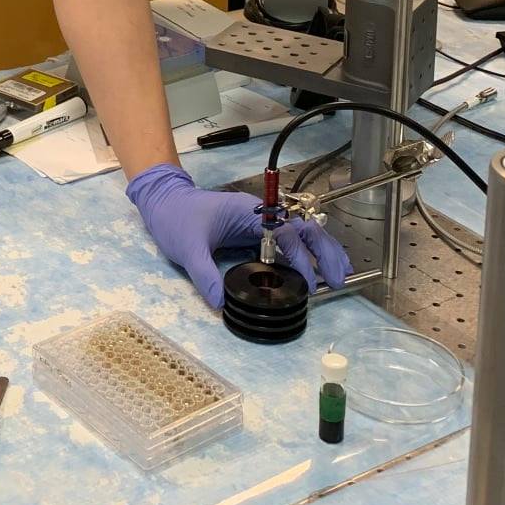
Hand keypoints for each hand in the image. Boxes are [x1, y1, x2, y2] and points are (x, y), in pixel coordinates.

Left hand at [126, 164, 349, 309]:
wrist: (164, 201)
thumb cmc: (176, 219)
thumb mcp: (187, 248)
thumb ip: (204, 273)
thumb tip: (221, 303)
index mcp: (248, 214)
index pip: (285, 234)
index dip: (299, 260)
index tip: (307, 286)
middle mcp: (260, 216)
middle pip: (304, 229)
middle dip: (324, 252)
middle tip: (338, 279)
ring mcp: (260, 225)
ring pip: (301, 234)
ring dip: (322, 251)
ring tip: (340, 274)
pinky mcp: (256, 235)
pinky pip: (287, 243)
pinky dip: (307, 255)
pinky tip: (318, 270)